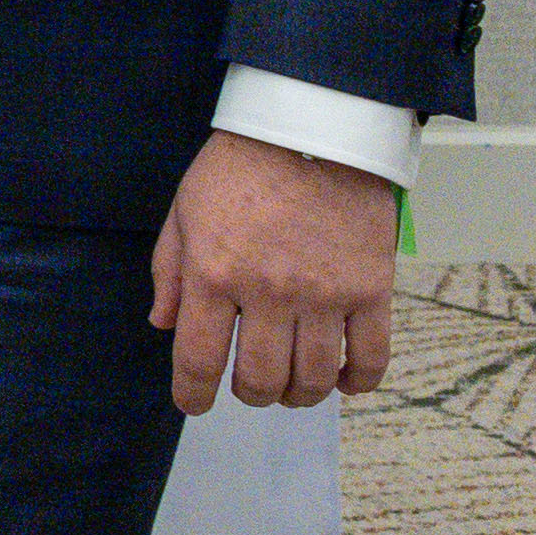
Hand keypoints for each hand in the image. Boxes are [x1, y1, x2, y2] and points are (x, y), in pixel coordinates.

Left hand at [150, 128, 400, 410]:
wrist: (312, 129)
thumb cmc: (239, 168)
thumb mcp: (184, 211)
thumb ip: (168, 271)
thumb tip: (163, 325)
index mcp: (214, 272)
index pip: (199, 358)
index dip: (193, 394)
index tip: (193, 405)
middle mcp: (268, 291)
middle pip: (260, 379)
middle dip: (249, 394)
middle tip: (249, 386)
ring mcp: (324, 294)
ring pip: (312, 378)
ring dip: (298, 395)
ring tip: (291, 387)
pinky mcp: (372, 291)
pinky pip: (370, 359)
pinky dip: (356, 382)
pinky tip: (341, 380)